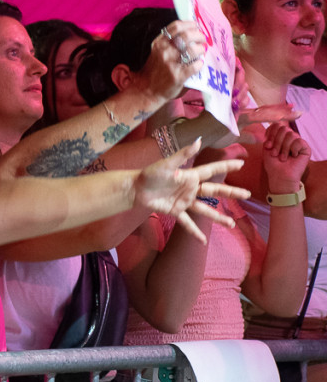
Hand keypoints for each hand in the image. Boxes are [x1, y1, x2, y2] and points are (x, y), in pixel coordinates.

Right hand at [134, 21, 205, 101]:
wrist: (147, 91)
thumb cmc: (155, 70)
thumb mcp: (157, 52)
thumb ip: (170, 43)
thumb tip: (192, 32)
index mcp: (159, 43)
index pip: (176, 27)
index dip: (189, 24)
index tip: (196, 26)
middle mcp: (164, 51)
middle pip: (187, 36)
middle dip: (199, 36)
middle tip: (202, 40)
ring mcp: (171, 64)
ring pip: (192, 49)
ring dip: (201, 49)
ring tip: (201, 52)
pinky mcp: (178, 76)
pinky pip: (195, 65)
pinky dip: (200, 63)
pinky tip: (198, 64)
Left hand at [134, 140, 249, 242]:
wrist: (135, 189)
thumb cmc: (150, 174)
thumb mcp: (167, 164)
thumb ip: (183, 154)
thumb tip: (199, 140)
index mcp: (190, 176)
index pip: (212, 171)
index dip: (226, 167)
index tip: (241, 163)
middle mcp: (190, 189)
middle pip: (214, 191)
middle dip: (231, 192)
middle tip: (247, 194)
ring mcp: (184, 201)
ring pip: (205, 210)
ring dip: (218, 217)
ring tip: (232, 224)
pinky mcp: (175, 212)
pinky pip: (187, 223)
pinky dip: (195, 232)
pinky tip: (203, 241)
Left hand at [263, 121, 310, 190]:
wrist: (279, 176)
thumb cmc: (272, 164)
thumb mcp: (267, 147)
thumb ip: (270, 135)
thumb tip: (274, 123)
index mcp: (280, 136)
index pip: (277, 125)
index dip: (271, 133)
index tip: (267, 145)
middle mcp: (290, 137)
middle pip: (283, 128)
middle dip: (276, 142)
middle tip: (274, 153)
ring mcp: (298, 142)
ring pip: (290, 134)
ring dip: (283, 148)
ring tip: (282, 157)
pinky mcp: (305, 148)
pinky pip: (299, 141)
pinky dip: (292, 149)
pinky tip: (292, 156)